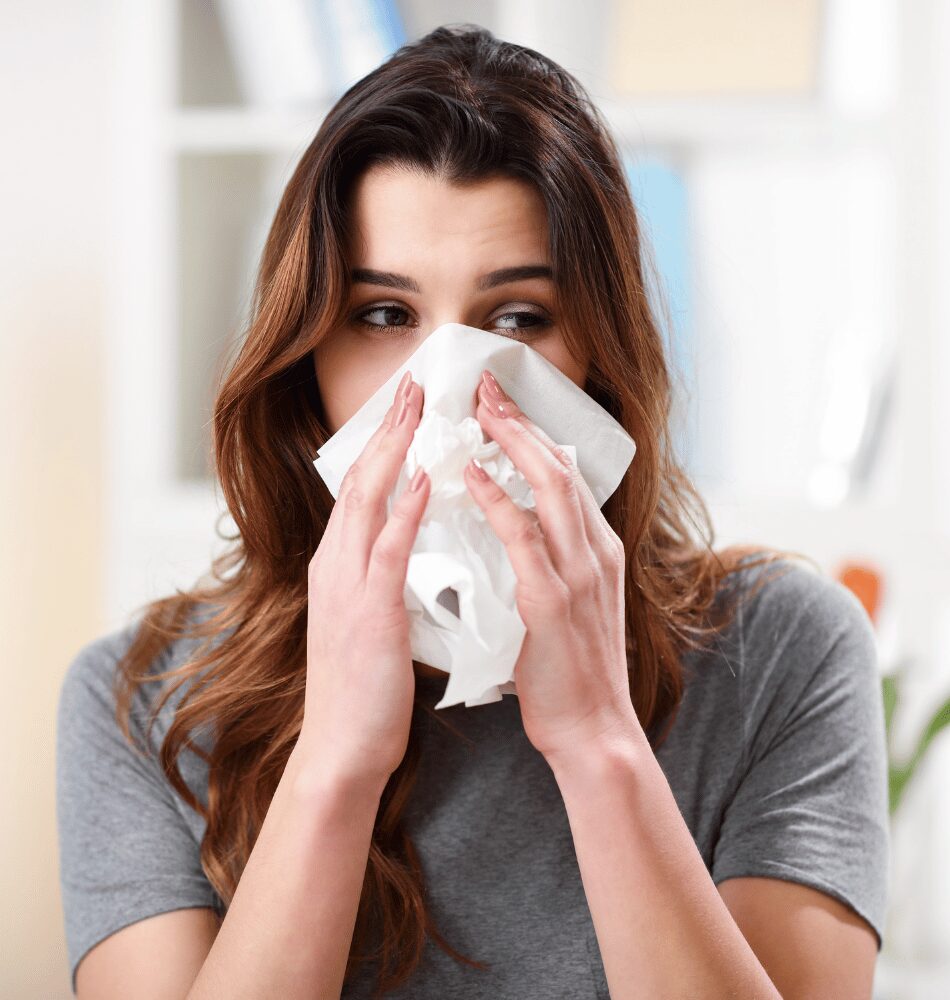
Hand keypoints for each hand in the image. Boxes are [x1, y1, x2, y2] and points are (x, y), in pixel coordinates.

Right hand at [300, 371, 428, 794]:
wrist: (343, 748)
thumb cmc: (364, 689)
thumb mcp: (369, 621)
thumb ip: (380, 579)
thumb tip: (405, 548)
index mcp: (339, 565)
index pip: (363, 489)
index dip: (386, 444)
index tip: (409, 406)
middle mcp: (335, 564)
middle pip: (361, 479)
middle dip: (389, 427)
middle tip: (415, 382)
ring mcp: (346, 585)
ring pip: (368, 500)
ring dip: (395, 449)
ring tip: (419, 406)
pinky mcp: (367, 612)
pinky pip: (387, 551)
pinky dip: (405, 511)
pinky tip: (426, 480)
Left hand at [462, 369, 642, 762]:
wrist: (593, 729)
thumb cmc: (572, 670)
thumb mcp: (572, 604)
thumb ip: (555, 562)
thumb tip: (524, 528)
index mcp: (598, 550)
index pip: (566, 476)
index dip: (534, 435)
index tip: (503, 405)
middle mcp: (596, 552)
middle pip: (561, 467)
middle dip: (523, 422)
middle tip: (487, 387)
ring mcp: (579, 574)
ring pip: (550, 488)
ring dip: (513, 442)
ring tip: (478, 410)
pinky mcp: (553, 602)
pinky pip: (524, 538)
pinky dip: (500, 501)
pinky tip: (475, 475)